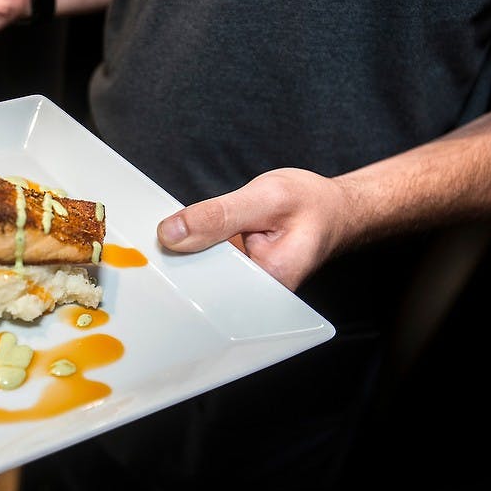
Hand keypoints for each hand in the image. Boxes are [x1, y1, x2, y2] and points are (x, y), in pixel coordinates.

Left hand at [156, 168, 352, 290]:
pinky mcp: (240, 276)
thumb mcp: (265, 197)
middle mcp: (257, 293)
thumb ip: (218, 215)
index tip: (155, 251)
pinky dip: (195, 252)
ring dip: (184, 256)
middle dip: (178, 262)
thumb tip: (171, 234)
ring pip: (202, 276)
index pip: (208, 286)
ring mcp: (248, 287)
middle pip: (202, 284)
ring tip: (172, 239)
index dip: (177, 267)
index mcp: (268, 281)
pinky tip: (188, 241)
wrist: (335, 210)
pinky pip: (208, 267)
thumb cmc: (311, 203)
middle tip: (158, 243)